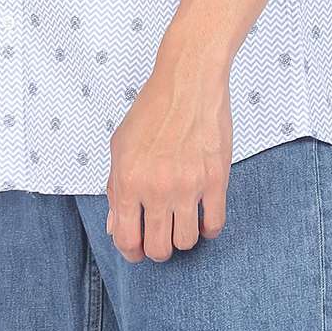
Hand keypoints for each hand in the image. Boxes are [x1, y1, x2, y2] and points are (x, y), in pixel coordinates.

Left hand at [104, 38, 231, 262]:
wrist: (189, 79)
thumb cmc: (154, 107)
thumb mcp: (121, 144)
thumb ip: (115, 188)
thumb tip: (116, 226)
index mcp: (128, 179)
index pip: (126, 239)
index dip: (131, 251)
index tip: (138, 248)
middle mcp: (156, 187)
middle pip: (158, 248)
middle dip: (157, 248)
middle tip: (160, 234)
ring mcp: (188, 185)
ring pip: (186, 242)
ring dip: (183, 236)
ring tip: (181, 219)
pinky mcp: (216, 179)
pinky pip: (214, 225)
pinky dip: (208, 228)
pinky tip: (203, 215)